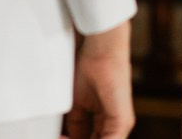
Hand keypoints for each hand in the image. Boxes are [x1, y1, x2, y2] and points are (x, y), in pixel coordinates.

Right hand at [65, 19, 134, 138]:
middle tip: (59, 137)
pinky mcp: (122, 121)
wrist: (102, 51)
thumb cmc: (92, 68)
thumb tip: (67, 136)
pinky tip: (67, 137)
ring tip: (60, 137)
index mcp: (108, 122)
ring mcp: (122, 125)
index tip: (59, 137)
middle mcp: (117, 125)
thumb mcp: (78, 104)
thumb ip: (77, 123)